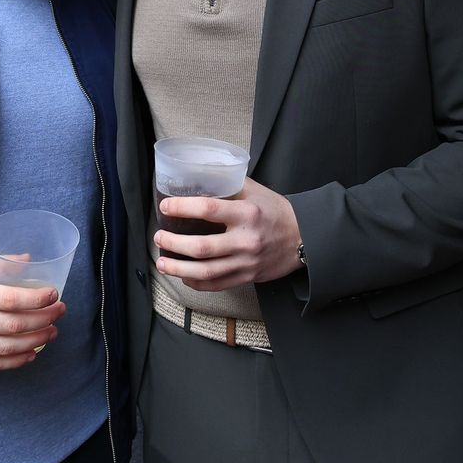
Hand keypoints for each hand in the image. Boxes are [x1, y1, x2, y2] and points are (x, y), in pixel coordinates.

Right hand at [0, 262, 65, 371]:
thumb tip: (28, 260)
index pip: (9, 298)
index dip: (36, 298)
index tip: (54, 294)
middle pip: (14, 324)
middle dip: (44, 319)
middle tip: (59, 312)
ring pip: (8, 347)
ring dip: (37, 340)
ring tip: (52, 331)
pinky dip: (18, 360)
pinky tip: (32, 352)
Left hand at [155, 179, 301, 291]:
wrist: (304, 238)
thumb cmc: (275, 210)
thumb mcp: (255, 191)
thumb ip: (228, 186)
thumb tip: (198, 178)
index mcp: (247, 213)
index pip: (208, 209)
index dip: (182, 208)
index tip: (166, 207)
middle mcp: (246, 240)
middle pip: (201, 247)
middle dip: (174, 243)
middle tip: (159, 237)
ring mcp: (246, 262)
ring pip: (206, 272)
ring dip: (179, 268)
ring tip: (162, 263)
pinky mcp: (248, 277)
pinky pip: (217, 285)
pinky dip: (196, 283)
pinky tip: (184, 277)